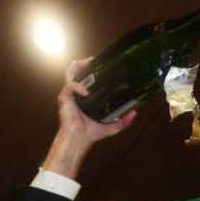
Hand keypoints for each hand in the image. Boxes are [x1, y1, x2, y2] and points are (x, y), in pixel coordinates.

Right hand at [42, 57, 137, 177]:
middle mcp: (78, 92)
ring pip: (71, 73)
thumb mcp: (112, 126)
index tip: (104, 63)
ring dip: (78, 67)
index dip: (94, 68)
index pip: (88, 77)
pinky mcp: (65, 98)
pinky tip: (85, 91)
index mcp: (87, 95)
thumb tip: (135, 113)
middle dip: (85, 62)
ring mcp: (70, 94)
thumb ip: (123, 120)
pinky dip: (77, 87)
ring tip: (87, 64)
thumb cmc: (91, 133)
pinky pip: (70, 87)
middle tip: (94, 60)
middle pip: (78, 70)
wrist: (79, 140)